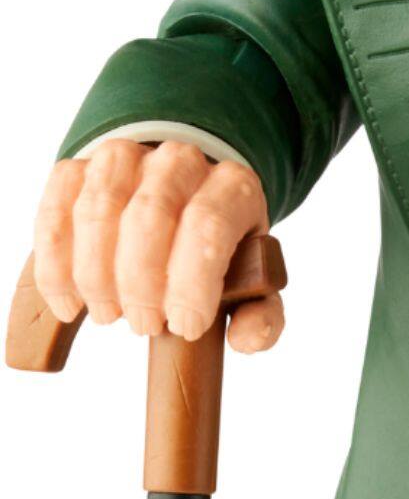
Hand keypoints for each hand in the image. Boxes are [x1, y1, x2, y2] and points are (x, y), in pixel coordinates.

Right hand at [33, 139, 283, 352]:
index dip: (192, 282)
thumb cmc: (217, 254)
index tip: (185, 328)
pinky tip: (68, 303)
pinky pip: (56, 210)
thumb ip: (262, 318)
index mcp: (232, 187)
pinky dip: (55, 264)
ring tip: (109, 316)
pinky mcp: (79, 168)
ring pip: (98, 210)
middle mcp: (179, 161)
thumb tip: (245, 339)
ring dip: (96, 275)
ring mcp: (125, 158)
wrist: (184, 199)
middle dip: (140, 284)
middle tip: (143, 326)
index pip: (208, 225)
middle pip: (149, 217)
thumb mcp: (254, 285)